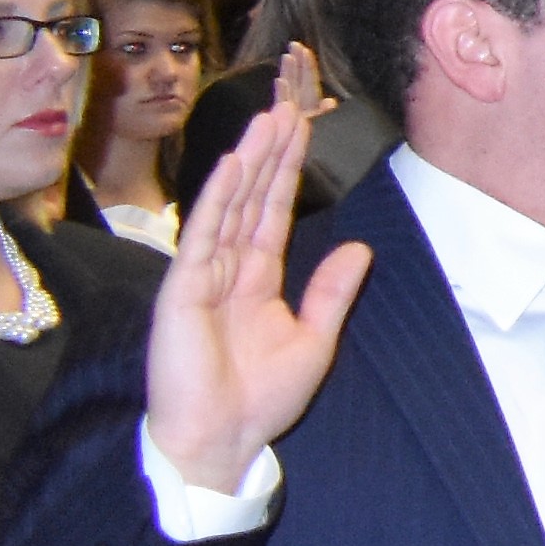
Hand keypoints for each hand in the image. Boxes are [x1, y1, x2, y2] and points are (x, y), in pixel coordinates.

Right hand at [142, 90, 371, 493]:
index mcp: (258, 278)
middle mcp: (228, 269)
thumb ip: (332, 290)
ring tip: (267, 120)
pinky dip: (217, 199)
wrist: (221, 440)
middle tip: (286, 104)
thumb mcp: (314, 338)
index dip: (289, 170)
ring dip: (248, 163)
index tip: (301, 129)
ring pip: (229, 206)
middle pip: (252, 197)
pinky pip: (202, 235)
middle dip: (270, 152)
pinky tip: (231, 167)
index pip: (275, 211)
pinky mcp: (182, 290)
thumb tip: (361, 247)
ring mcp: (202, 275)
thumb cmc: (259, 399)